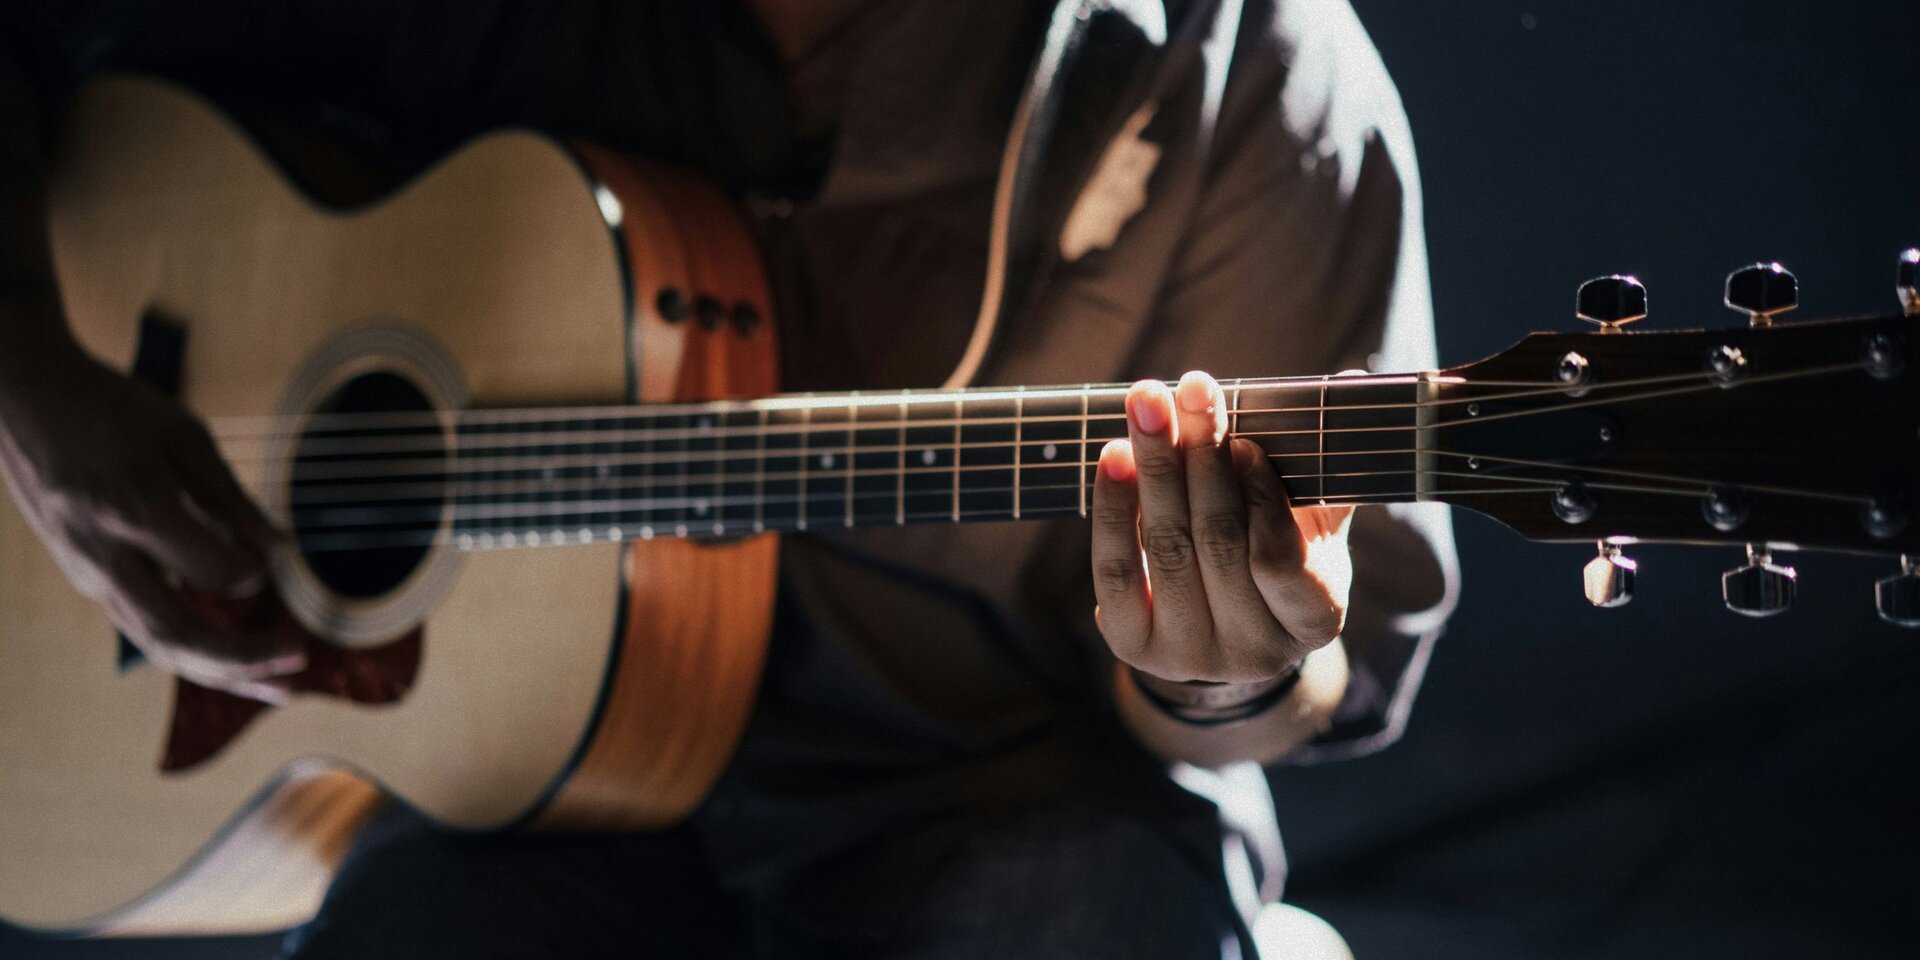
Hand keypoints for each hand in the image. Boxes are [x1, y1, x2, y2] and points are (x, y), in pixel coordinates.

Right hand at [0, 343, 303, 701]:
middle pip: (178, 634)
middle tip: (302, 660)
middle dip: (244, 660)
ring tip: (281, 687)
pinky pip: (145, 628)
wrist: (24, 400)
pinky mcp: (88, 579)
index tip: (277, 557)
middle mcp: (106, 556)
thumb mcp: (182, 436)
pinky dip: (195, 651)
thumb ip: (231, 498)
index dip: (253, 572)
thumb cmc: (110, 408)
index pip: (212, 571)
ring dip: (223, 672)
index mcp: (135, 511)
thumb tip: (282, 551)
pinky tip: (235, 662)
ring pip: (158, 644)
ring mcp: (90, 573)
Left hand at [1092, 371, 1353, 683]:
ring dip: (1155, 467)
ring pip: (1166, 550)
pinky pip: (1116, 571)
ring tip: (1147, 403)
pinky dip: (1114, 508)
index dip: (1260, 498)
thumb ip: (1324, 463)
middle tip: (1192, 389)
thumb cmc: (1275, 554)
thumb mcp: (1311, 521)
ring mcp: (1190, 655)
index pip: (1280, 560)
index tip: (1244, 441)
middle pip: (1218, 543)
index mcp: (1313, 619)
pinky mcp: (1134, 645)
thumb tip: (1352, 380)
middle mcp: (1253, 652)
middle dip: (1201, 457)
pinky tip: (1115, 455)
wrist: (1220, 624)